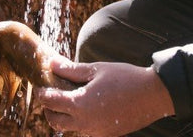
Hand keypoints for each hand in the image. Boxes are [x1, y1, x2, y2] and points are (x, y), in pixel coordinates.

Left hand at [34, 57, 174, 136]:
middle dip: (48, 108)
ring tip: (68, 97)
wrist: (152, 95)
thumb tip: (52, 63)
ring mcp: (95, 132)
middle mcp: (85, 124)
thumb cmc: (124, 78)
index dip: (42, 93)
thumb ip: (72, 70)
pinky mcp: (105, 135)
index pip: (51, 102)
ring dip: (63, 115)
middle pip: (55, 121)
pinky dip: (79, 120)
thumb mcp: (96, 69)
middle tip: (51, 93)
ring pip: (69, 128)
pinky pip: (84, 130)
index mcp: (80, 105)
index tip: (39, 85)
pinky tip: (86, 105)